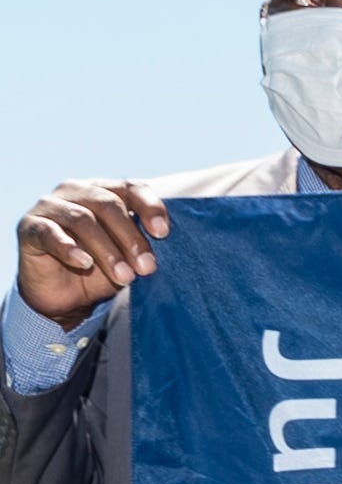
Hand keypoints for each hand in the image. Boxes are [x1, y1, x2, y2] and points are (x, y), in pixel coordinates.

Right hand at [15, 179, 167, 324]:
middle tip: (147, 268)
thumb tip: (168, 239)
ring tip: (124, 277)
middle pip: (109, 204)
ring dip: (107, 250)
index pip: (130, 188)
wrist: (67, 296)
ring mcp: (50, 206)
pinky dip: (68, 247)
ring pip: (83, 220)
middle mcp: (76, 191)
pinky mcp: (30, 227)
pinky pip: (49, 233)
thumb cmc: (103, 269)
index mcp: (104, 191)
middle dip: (131, 238)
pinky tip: (84, 263)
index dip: (149, 206)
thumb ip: (145, 242)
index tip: (164, 233)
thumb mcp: (129, 255)